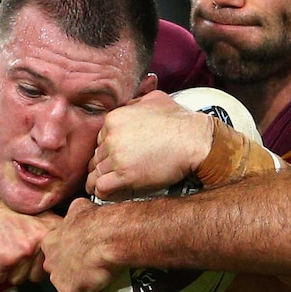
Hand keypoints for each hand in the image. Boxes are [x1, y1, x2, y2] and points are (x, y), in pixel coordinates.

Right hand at [0, 194, 61, 284]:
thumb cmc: (10, 209)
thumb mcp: (42, 216)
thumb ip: (53, 235)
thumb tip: (61, 257)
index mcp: (54, 231)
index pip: (53, 264)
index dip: (40, 261)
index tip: (30, 251)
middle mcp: (42, 242)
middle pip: (36, 276)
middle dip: (24, 268)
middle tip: (13, 248)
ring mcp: (25, 251)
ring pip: (18, 279)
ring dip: (9, 270)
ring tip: (4, 249)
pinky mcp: (5, 259)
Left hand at [41, 198, 117, 291]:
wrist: (109, 236)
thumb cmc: (97, 222)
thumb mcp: (79, 207)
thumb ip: (73, 214)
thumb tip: (78, 210)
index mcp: (50, 242)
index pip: (54, 252)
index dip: (68, 252)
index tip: (77, 252)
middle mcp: (50, 261)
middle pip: (58, 269)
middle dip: (71, 268)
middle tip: (88, 263)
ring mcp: (59, 278)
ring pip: (68, 284)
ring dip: (80, 281)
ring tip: (96, 275)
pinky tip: (100, 286)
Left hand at [87, 91, 212, 200]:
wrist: (194, 140)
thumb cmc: (180, 120)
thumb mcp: (154, 99)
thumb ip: (135, 102)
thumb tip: (129, 105)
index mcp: (114, 119)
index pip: (100, 139)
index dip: (109, 149)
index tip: (118, 156)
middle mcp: (111, 137)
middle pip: (97, 156)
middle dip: (105, 165)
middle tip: (117, 172)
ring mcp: (117, 157)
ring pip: (96, 173)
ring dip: (102, 179)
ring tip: (112, 184)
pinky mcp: (125, 175)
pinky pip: (100, 187)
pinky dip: (103, 192)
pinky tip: (111, 192)